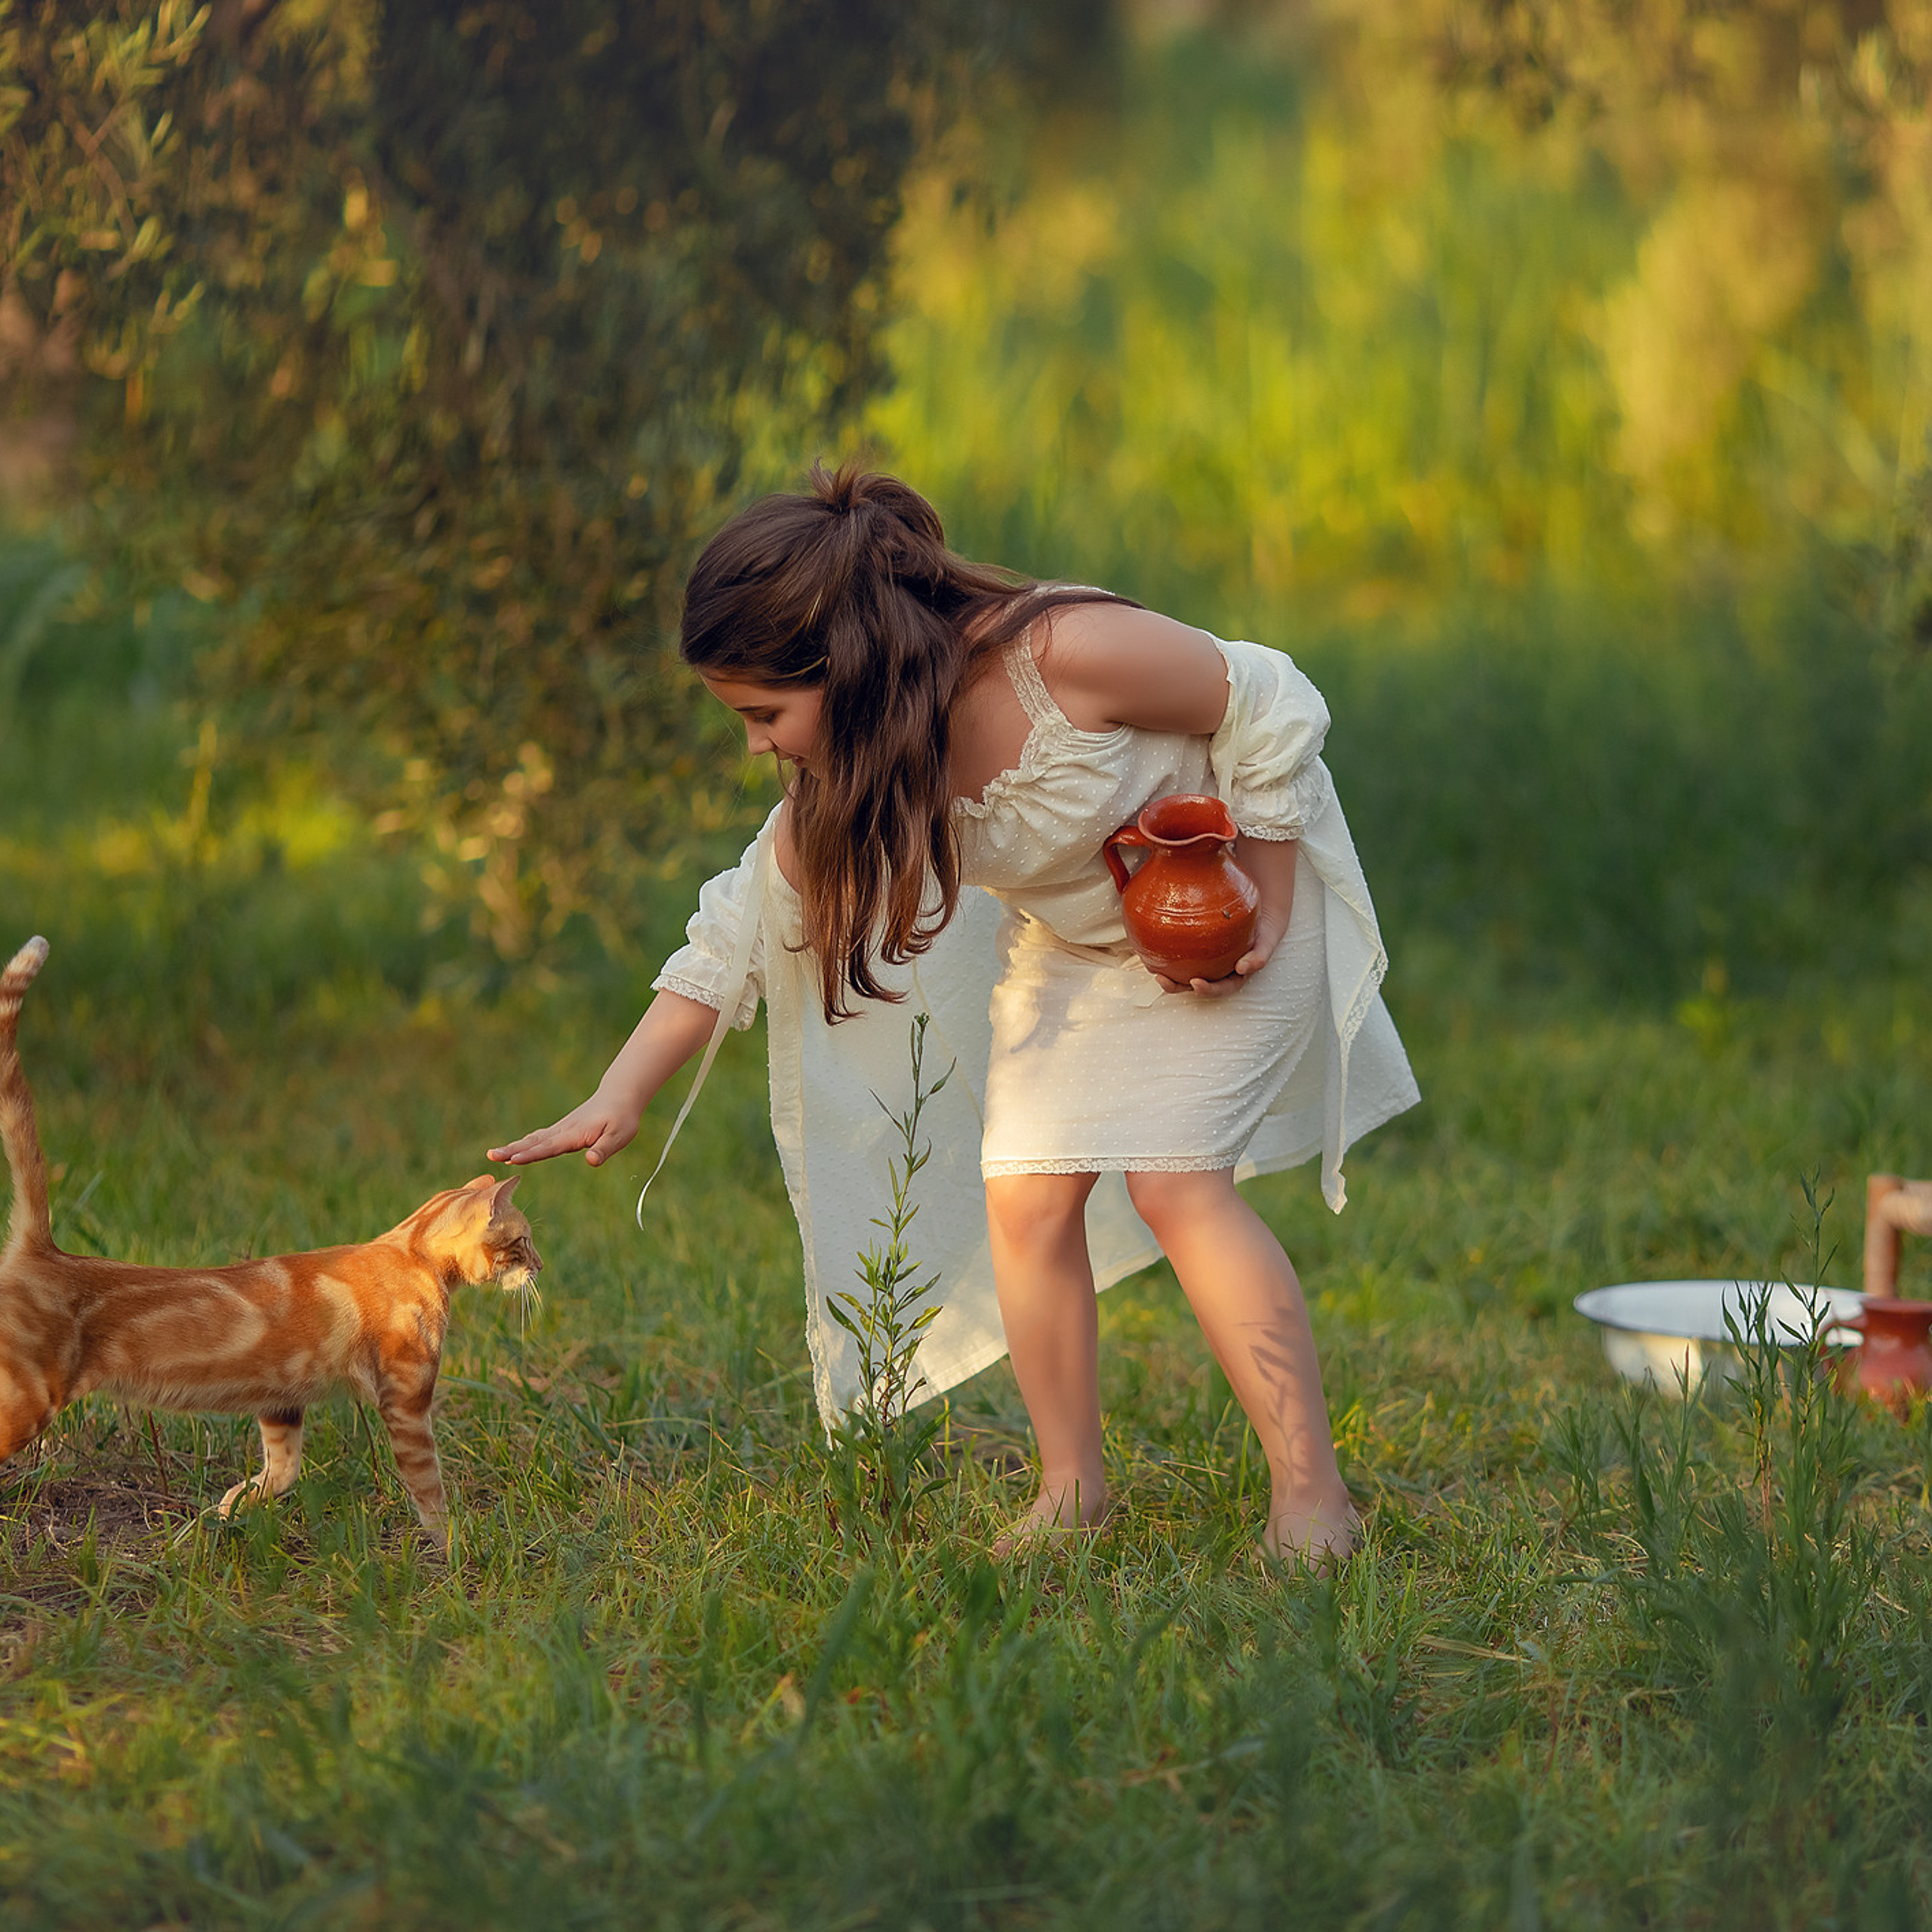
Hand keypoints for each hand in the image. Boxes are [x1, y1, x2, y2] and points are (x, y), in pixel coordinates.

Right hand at [487, 1088, 640, 1166]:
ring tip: (494, 1155)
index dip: (531, 1154)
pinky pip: (540, 1137)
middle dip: (512, 1150)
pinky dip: (525, 1144)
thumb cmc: (622, 1118)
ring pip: (534, 1139)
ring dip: (514, 1147)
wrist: (620, 1096)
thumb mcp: (619, 1135)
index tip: (512, 1159)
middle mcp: (563, 1131)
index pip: (549, 1147)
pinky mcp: (563, 1130)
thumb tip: (591, 1161)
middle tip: (491, 1156)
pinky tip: (515, 1150)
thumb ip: (604, 1149)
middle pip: (534, 1142)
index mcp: (574, 1134)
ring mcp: (561, 1129)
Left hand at [1152, 929, 1279, 998]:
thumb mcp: (1267, 941)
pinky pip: (1177, 953)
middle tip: (1162, 980)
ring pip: (1180, 972)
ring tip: (1150, 967)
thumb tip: (1243, 969)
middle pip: (1194, 985)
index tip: (1195, 983)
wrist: (1258, 910)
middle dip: (1176, 987)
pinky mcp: (1193, 948)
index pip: (1220, 988)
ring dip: (1165, 974)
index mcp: (1233, 976)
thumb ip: (1259, 956)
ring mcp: (1203, 962)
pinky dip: (1163, 953)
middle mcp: (1216, 972)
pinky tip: (1149, 947)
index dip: (1207, 990)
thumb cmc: (1262, 929)